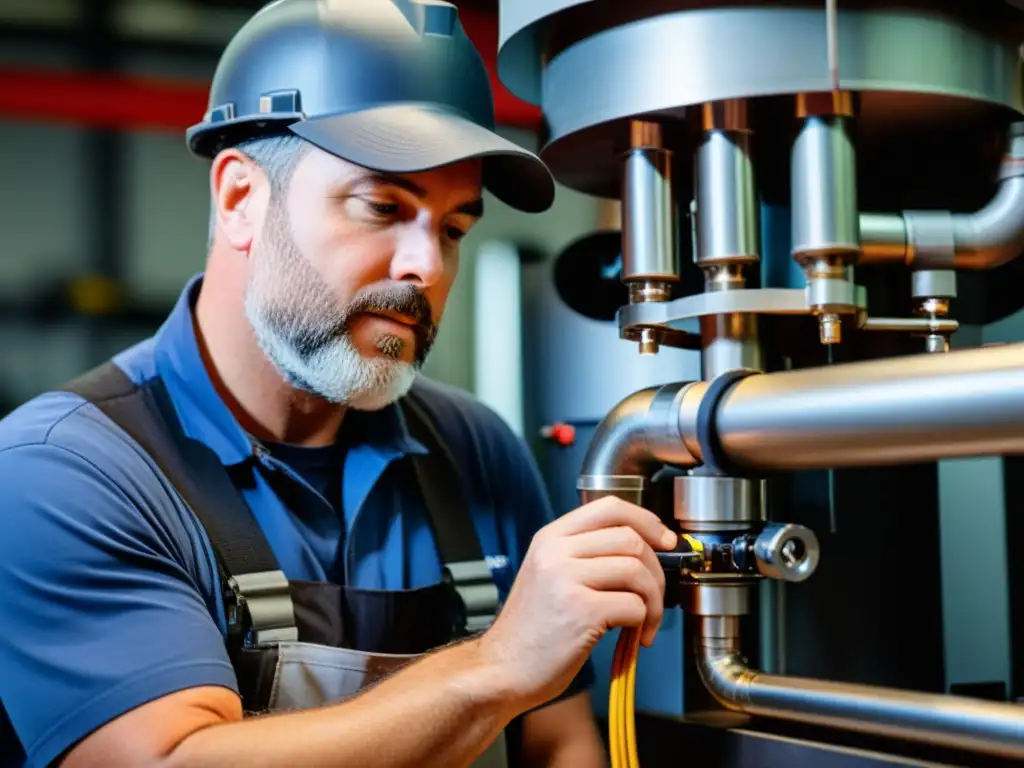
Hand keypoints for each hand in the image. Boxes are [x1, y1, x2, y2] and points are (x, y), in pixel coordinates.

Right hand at [477, 496, 676, 710]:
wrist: (502, 669)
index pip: (609, 507)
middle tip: (654, 597)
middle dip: (656, 570)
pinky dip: (643, 622)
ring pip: (636, 570)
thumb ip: (585, 556)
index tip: (665, 540)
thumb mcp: (549, 575)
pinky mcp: (580, 611)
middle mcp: (556, 552)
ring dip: (654, 600)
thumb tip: (643, 551)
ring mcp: (566, 579)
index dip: (647, 520)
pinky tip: (633, 637)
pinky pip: (634, 605)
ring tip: (645, 622)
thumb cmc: (532, 630)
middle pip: (630, 538)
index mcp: (550, 538)